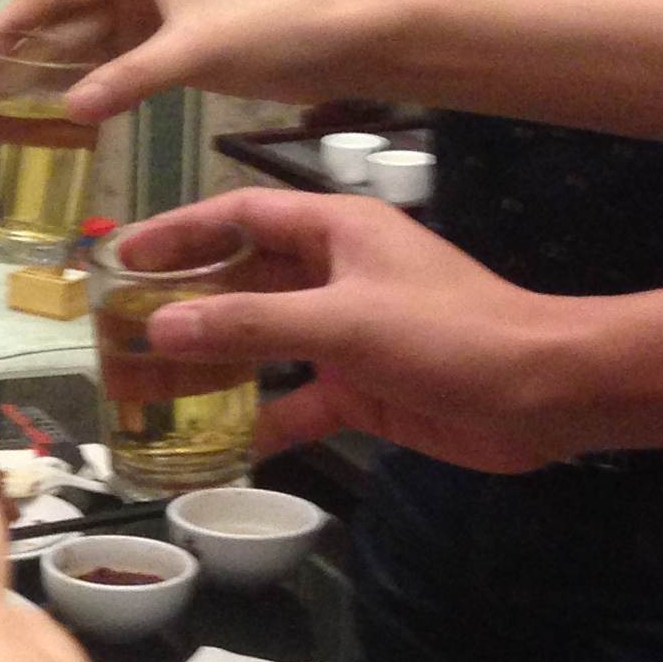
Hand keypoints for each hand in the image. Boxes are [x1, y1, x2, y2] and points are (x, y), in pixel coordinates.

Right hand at [0, 0, 379, 121]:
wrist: (340, 44)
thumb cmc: (270, 28)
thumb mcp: (195, 52)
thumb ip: (129, 79)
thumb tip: (67, 112)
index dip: (14, 20)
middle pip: (68, 16)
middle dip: (26, 51)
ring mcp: (158, 16)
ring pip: (91, 44)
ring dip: (55, 73)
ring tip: (10, 110)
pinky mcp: (175, 46)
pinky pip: (118, 65)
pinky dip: (92, 86)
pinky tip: (64, 115)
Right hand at [128, 189, 585, 470]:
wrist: (543, 394)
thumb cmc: (450, 334)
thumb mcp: (342, 322)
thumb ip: (248, 324)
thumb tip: (160, 328)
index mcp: (337, 231)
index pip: (240, 216)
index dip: (179, 232)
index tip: (123, 256)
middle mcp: (336, 274)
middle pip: (243, 278)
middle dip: (185, 301)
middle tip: (119, 325)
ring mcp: (348, 333)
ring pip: (263, 341)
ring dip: (214, 362)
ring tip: (149, 384)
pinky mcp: (361, 387)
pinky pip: (295, 400)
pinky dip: (260, 419)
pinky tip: (218, 445)